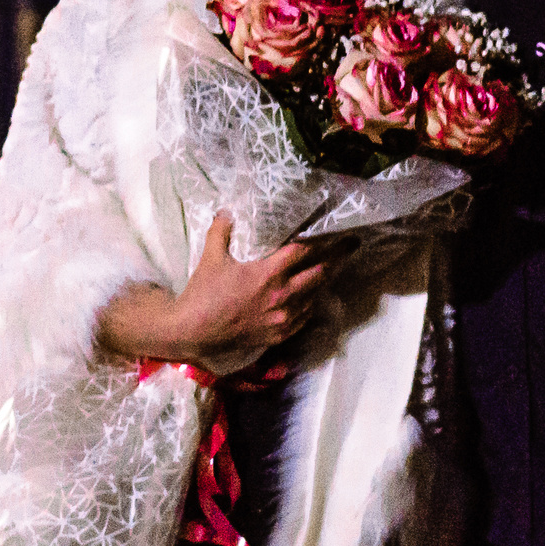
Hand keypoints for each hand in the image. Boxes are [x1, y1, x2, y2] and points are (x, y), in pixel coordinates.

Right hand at [96, 213, 338, 378]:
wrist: (195, 331)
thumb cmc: (203, 292)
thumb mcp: (211, 257)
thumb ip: (221, 231)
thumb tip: (227, 211)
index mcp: (268, 273)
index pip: (304, 252)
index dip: (324, 241)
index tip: (340, 233)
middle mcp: (282, 295)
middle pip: (319, 274)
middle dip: (336, 259)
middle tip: (350, 247)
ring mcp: (283, 317)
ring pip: (314, 297)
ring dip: (324, 282)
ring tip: (334, 269)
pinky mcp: (278, 334)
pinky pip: (304, 318)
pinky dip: (311, 305)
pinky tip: (312, 298)